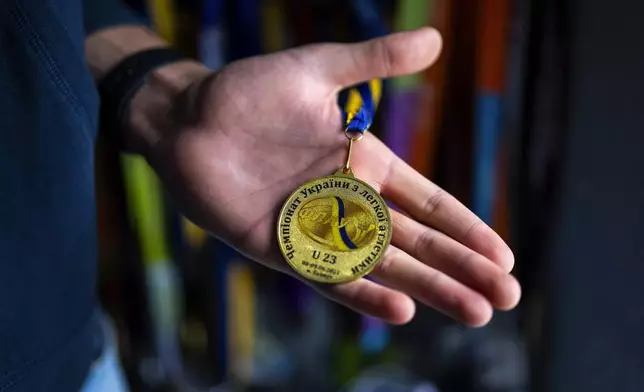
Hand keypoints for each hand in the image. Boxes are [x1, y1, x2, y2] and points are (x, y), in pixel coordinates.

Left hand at [140, 28, 520, 326]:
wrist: (186, 118)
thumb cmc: (248, 92)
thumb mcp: (319, 68)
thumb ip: (374, 60)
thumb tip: (435, 39)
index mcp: (364, 163)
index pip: (428, 202)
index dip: (466, 228)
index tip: (503, 255)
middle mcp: (346, 201)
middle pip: (417, 241)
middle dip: (462, 268)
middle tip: (507, 296)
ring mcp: (314, 227)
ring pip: (383, 264)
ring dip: (428, 288)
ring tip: (475, 312)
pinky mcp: (279, 246)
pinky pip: (328, 274)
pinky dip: (363, 293)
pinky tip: (401, 310)